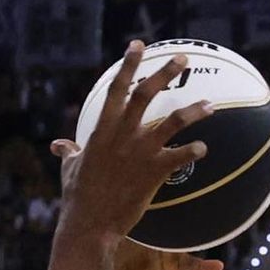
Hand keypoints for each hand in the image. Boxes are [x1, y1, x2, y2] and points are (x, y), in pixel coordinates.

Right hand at [52, 40, 213, 244]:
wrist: (90, 224)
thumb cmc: (78, 196)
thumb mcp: (71, 169)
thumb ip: (69, 152)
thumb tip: (59, 145)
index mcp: (101, 130)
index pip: (115, 89)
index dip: (127, 65)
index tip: (138, 46)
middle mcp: (122, 135)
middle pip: (146, 95)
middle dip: (166, 73)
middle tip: (184, 59)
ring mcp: (139, 152)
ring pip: (172, 121)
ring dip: (193, 110)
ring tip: (210, 104)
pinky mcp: (153, 172)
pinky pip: (180, 156)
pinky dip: (193, 151)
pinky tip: (204, 148)